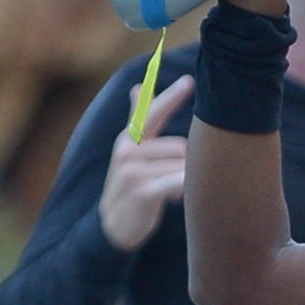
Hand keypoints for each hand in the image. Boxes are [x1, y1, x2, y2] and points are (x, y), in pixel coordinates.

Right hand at [100, 73, 193, 247]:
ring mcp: (132, 172)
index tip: (190, 81)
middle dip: (187, 164)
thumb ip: (138, 118)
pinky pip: (174, 183)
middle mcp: (127, 151)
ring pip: (179, 166)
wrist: (114, 224)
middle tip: (179, 177)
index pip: (152, 112)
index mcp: (129, 138)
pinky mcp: (141, 192)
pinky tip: (177, 196)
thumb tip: (138, 86)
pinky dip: (182, 188)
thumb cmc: (131, 182)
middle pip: (178, 146)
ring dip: (183, 179)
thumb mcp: (132, 149)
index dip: (170, 97)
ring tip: (171, 191)